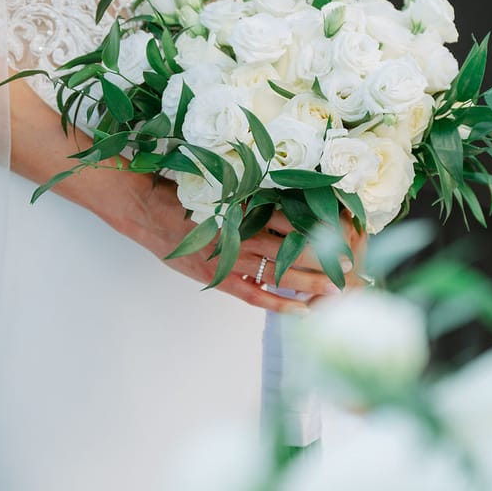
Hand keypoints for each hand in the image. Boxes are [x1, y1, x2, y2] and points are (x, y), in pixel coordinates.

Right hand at [107, 175, 345, 313]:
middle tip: (350, 264)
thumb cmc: (180, 188)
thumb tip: (280, 183)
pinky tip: (300, 310)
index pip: (286, 218)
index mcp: (239, 208)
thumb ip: (247, 187)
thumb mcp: (217, 179)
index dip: (314, 224)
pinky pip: (251, 293)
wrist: (141, 208)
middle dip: (320, 257)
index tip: (343, 226)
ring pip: (275, 273)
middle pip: (288, 249)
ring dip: (306, 281)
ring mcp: (226, 258)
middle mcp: (236, 234)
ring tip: (335, 289)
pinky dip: (276, 303)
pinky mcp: (216, 275)